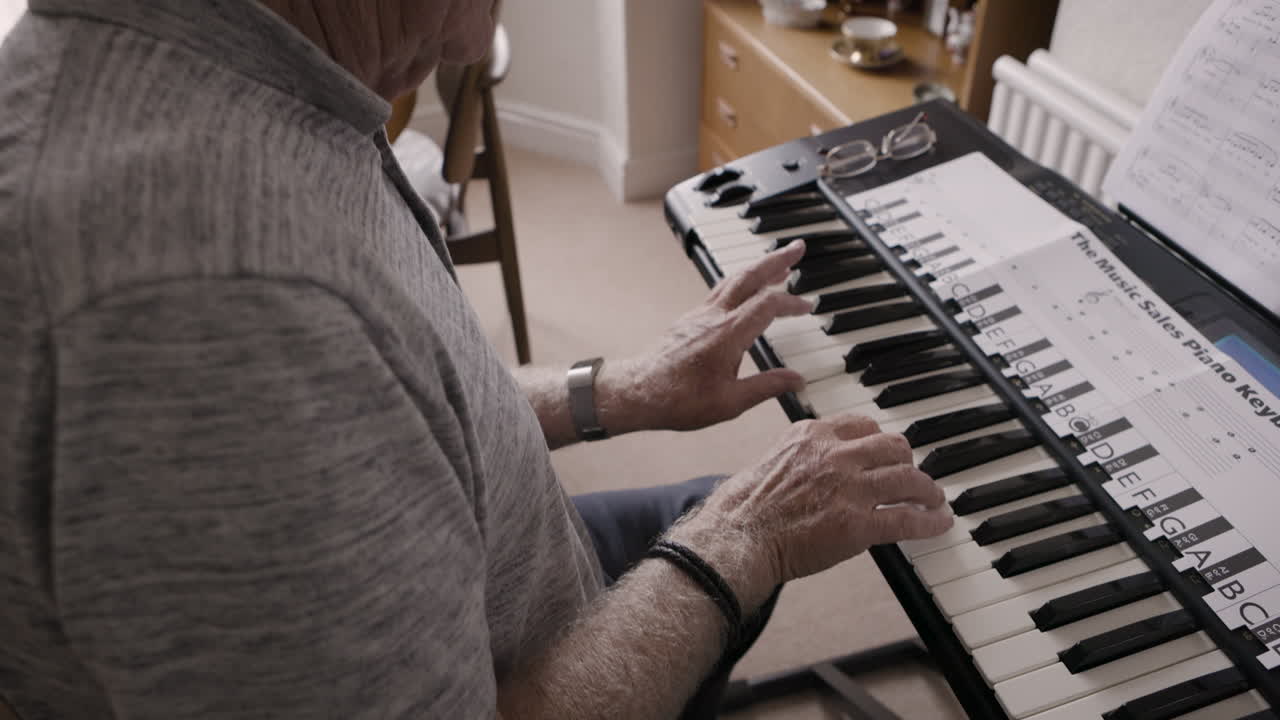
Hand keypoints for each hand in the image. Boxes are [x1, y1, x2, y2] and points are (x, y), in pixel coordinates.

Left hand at [599, 242, 812, 433]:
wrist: (638, 392)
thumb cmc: (678, 399)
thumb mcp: (730, 402)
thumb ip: (766, 387)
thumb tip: (797, 380)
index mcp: (727, 335)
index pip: (767, 304)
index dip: (791, 302)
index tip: (808, 307)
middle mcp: (713, 317)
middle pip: (749, 277)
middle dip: (776, 260)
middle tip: (797, 248)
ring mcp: (699, 315)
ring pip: (732, 280)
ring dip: (758, 268)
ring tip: (778, 264)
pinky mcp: (690, 320)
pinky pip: (720, 291)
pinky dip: (740, 282)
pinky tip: (745, 289)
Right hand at [673, 415, 952, 609]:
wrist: (737, 539)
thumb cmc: (743, 509)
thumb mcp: (771, 462)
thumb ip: (801, 458)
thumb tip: (815, 469)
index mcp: (812, 436)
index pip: (862, 424)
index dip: (880, 440)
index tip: (885, 451)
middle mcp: (835, 455)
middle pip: (893, 446)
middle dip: (907, 461)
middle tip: (911, 476)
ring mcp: (849, 489)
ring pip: (908, 479)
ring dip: (927, 490)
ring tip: (933, 499)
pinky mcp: (858, 524)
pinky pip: (907, 518)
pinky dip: (930, 521)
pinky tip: (940, 522)